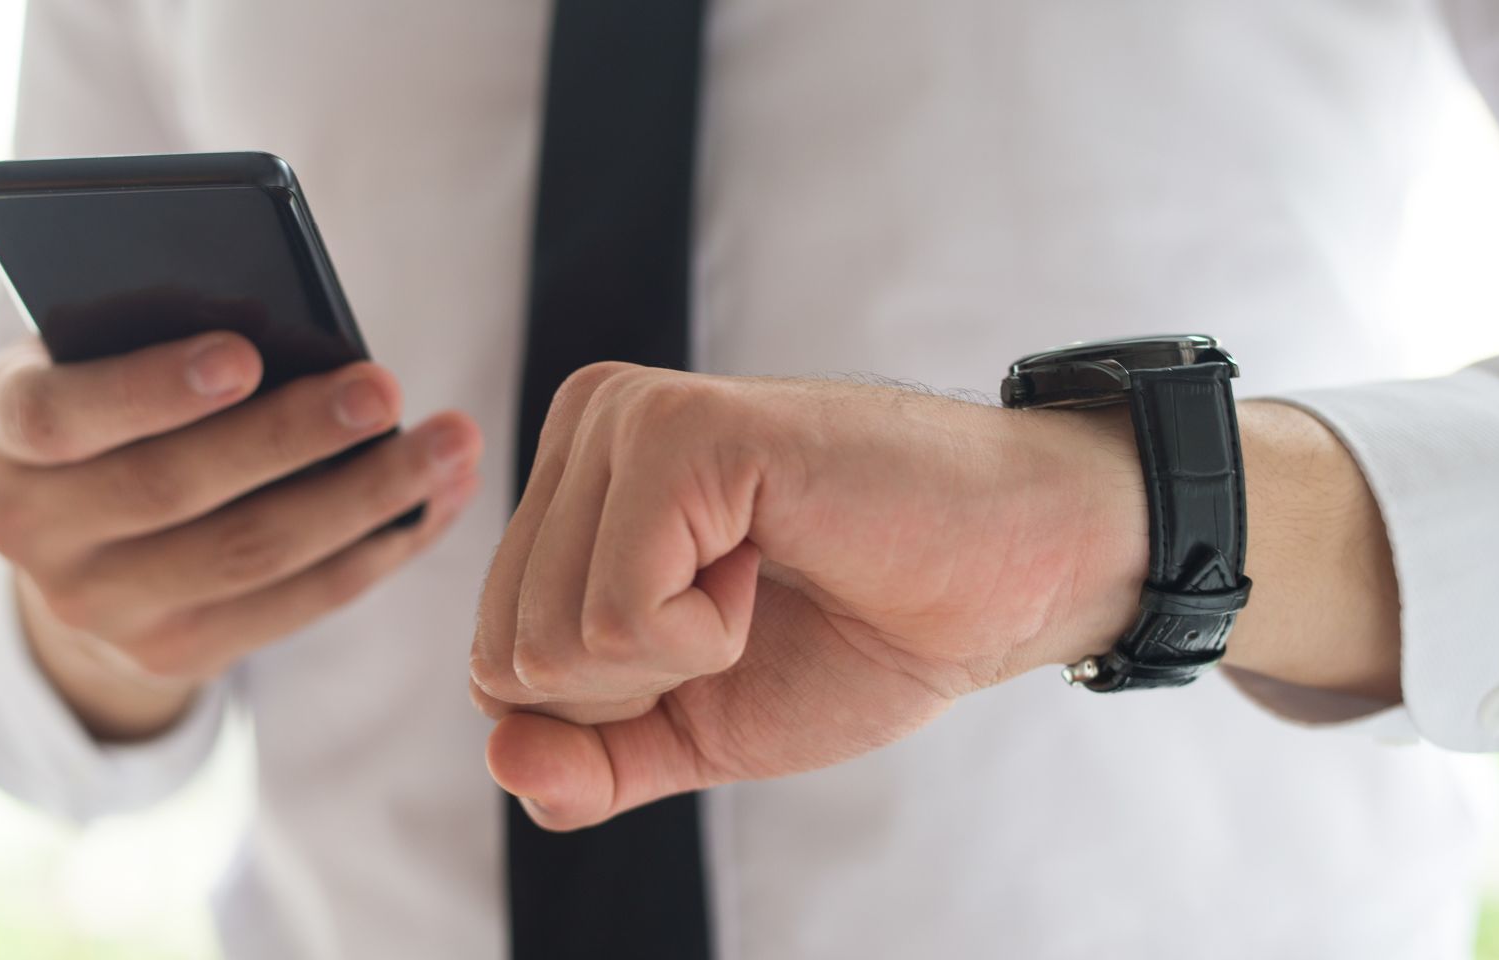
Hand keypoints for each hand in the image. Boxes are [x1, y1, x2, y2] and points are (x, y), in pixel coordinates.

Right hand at [0, 332, 481, 738]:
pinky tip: (438, 501)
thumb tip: (302, 329)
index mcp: (3, 428)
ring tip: (448, 444)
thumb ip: (162, 329)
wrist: (80, 537)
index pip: (61, 416)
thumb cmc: (118, 399)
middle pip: (176, 489)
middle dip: (293, 437)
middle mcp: (33, 530)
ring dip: (365, 497)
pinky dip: (377, 551)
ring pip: (250, 555)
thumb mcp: (102, 350)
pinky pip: (293, 604)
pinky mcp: (172, 653)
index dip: (151, 389)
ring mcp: (100, 607)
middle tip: (383, 388)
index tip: (245, 355)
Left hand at [470, 363, 1150, 829]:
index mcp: (573, 484)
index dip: (612, 708)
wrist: (1006, 583)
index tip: (720, 633)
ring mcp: (628, 419)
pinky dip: (708, 635)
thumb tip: (498, 761)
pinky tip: (773, 556)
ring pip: (551, 642)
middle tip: (749, 608)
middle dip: (639, 689)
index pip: (493, 663)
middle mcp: (587, 427)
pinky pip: (618, 616)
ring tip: (766, 573)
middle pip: (507, 658)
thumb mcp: (698, 725)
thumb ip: (590, 761)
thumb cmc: (861, 634)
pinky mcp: (680, 432)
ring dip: (682, 657)